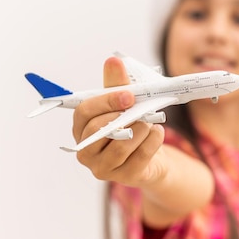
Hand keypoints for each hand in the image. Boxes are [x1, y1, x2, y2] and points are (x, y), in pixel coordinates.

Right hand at [72, 56, 165, 186]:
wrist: (151, 155)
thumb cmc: (132, 125)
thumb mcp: (125, 103)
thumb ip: (117, 84)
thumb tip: (113, 61)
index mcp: (81, 129)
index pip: (84, 112)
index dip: (106, 101)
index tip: (129, 94)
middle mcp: (86, 151)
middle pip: (97, 130)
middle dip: (122, 116)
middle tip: (142, 108)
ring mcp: (103, 168)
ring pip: (119, 147)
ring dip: (139, 129)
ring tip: (150, 120)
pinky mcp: (124, 178)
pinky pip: (139, 159)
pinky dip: (151, 142)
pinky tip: (158, 132)